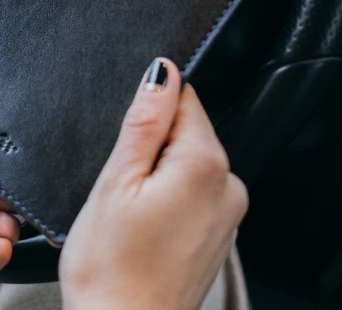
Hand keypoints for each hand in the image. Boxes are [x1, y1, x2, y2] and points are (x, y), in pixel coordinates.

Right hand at [60, 58, 248, 309]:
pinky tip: (141, 231)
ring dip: (155, 177)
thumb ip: (144, 120)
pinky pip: (191, 197)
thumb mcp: (115, 182)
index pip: (183, 98)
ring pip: (186, 165)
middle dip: (148, 148)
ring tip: (128, 213)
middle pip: (186, 132)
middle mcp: (229, 186)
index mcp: (205, 164)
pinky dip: (164, 203)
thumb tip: (163, 71)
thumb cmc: (112, 269)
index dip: (146, 113)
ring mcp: (228, 215)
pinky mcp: (218, 236)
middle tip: (119, 187)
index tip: (125, 146)